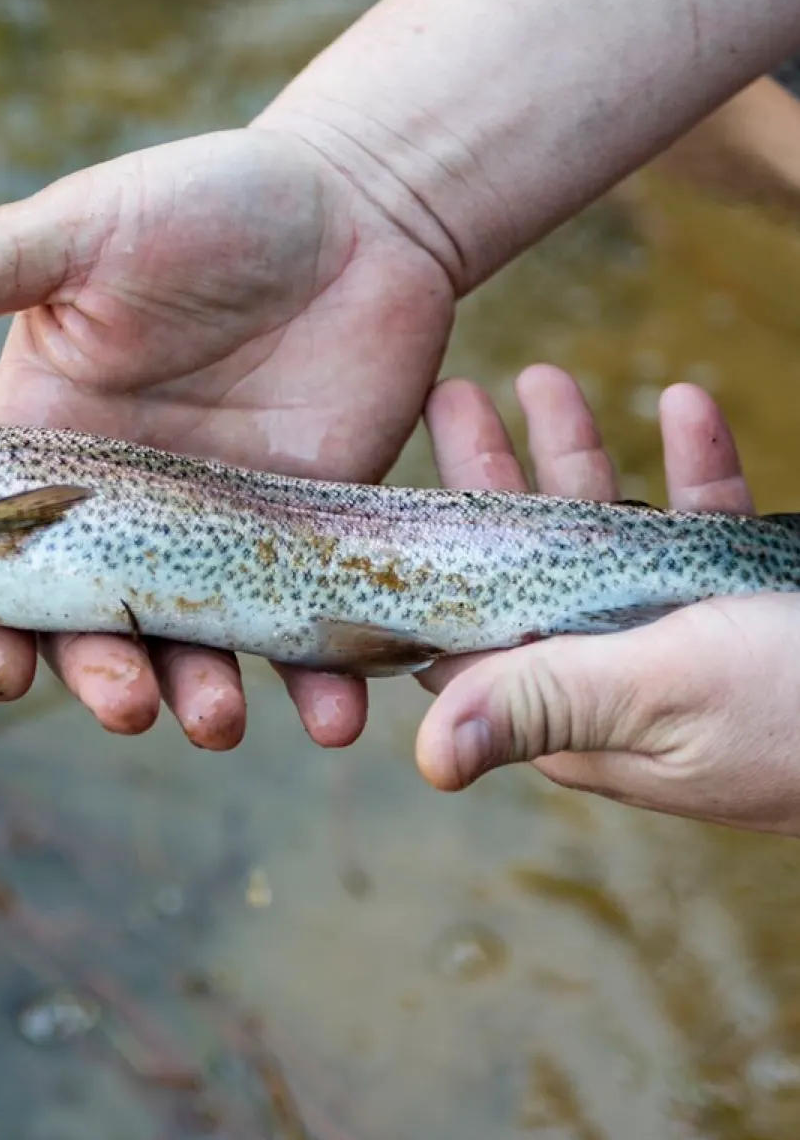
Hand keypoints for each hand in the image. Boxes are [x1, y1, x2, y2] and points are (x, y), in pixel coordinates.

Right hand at [0, 126, 456, 750]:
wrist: (363, 210)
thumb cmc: (210, 206)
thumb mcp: (88, 232)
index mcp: (48, 446)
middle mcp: (124, 510)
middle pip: (91, 624)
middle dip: (97, 675)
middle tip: (126, 703)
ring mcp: (217, 535)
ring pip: (192, 645)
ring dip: (197, 696)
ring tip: (218, 718)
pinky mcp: (306, 543)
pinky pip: (304, 629)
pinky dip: (320, 681)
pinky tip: (334, 714)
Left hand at [415, 363, 799, 834]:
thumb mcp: (662, 695)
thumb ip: (544, 703)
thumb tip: (427, 761)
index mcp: (569, 711)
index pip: (467, 633)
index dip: (429, 563)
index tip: (394, 490)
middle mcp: (607, 675)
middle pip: (524, 563)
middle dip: (490, 475)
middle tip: (454, 393)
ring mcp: (677, 638)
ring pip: (606, 533)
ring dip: (581, 454)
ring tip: (546, 379)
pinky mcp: (746, 607)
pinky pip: (705, 526)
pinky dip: (694, 465)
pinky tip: (685, 403)